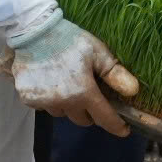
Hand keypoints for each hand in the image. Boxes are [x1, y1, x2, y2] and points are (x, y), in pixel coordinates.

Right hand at [7, 17, 140, 136]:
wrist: (33, 31)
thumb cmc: (69, 40)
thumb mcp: (97, 52)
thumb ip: (115, 74)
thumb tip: (134, 91)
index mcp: (83, 92)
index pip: (104, 118)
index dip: (116, 126)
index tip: (124, 130)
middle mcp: (64, 102)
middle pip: (82, 120)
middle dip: (90, 112)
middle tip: (92, 95)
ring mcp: (44, 102)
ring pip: (63, 114)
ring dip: (69, 106)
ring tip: (68, 84)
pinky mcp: (28, 99)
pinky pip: (45, 107)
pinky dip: (51, 100)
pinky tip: (51, 82)